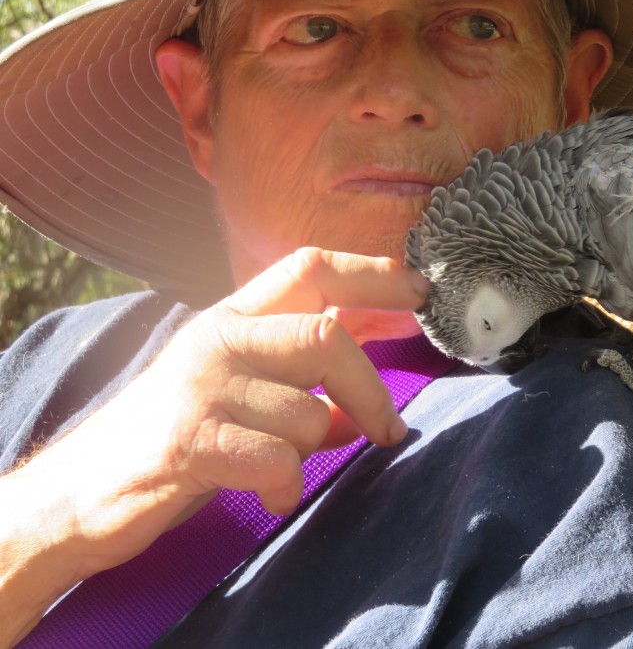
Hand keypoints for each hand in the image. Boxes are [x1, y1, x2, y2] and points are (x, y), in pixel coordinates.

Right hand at [0, 248, 426, 644]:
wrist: (82, 488)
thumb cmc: (175, 434)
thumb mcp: (235, 389)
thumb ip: (296, 383)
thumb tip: (365, 411)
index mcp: (231, 316)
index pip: (310, 266)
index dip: (372, 273)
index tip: (422, 289)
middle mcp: (217, 338)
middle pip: (324, 335)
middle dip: (370, 389)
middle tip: (390, 430)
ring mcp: (201, 386)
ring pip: (307, 411)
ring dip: (313, 450)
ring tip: (283, 468)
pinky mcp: (189, 441)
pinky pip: (278, 460)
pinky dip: (288, 487)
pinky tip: (271, 495)